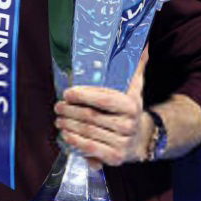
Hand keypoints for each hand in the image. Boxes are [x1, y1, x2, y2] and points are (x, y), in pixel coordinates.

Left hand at [55, 46, 151, 168]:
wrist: (141, 138)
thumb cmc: (129, 109)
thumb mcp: (134, 87)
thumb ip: (135, 66)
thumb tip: (143, 43)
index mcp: (131, 105)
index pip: (103, 99)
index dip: (82, 95)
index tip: (67, 93)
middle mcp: (128, 125)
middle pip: (90, 116)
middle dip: (69, 111)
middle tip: (58, 106)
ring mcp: (122, 142)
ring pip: (87, 132)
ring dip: (68, 125)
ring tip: (58, 119)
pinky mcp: (115, 158)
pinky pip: (89, 148)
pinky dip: (74, 141)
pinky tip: (65, 134)